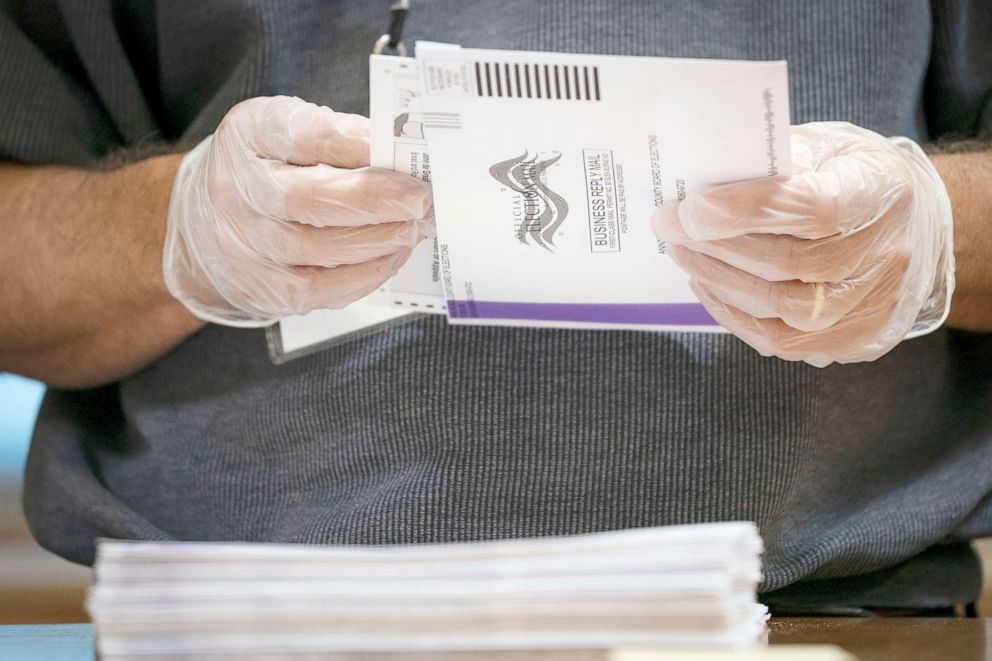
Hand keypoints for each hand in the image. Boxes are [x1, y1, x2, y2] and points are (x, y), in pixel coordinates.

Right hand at [163, 95, 431, 325]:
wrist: (204, 222)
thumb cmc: (268, 170)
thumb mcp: (289, 134)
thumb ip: (340, 139)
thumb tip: (405, 158)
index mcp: (248, 135)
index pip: (303, 136)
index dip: (357, 143)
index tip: (401, 149)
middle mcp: (236, 190)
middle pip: (307, 199)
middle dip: (376, 200)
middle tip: (421, 199)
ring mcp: (244, 244)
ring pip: (318, 249)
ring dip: (379, 240)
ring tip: (414, 228)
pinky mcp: (262, 287)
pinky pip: (320, 288)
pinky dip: (365, 274)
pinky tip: (391, 256)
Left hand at [653, 122, 953, 366]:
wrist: (917, 225)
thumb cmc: (854, 178)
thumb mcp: (826, 147)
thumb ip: (775, 161)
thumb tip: (705, 181)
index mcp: (880, 192)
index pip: (813, 208)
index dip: (746, 210)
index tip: (691, 206)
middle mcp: (886, 256)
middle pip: (790, 263)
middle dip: (716, 245)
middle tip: (670, 226)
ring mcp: (872, 305)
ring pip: (781, 308)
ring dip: (719, 281)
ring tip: (683, 253)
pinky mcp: (853, 340)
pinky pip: (780, 341)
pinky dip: (734, 315)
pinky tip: (708, 286)